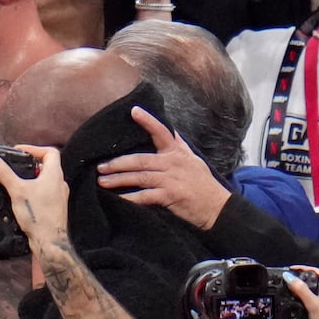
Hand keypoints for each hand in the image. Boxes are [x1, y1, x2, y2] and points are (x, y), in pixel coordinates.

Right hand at [0, 145, 67, 247]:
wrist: (49, 241)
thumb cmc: (40, 217)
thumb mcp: (16, 190)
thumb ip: (3, 172)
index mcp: (54, 175)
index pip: (50, 152)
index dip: (34, 149)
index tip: (20, 152)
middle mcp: (59, 184)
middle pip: (46, 166)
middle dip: (29, 165)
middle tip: (15, 167)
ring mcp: (58, 197)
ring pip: (45, 181)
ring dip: (31, 179)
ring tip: (16, 183)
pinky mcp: (53, 208)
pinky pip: (44, 194)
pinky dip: (33, 192)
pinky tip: (21, 200)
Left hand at [96, 106, 230, 229]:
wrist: (218, 208)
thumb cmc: (203, 184)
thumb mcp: (193, 160)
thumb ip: (178, 146)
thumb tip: (169, 130)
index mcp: (177, 153)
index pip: (162, 132)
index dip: (148, 121)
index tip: (133, 111)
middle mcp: (173, 163)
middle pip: (140, 159)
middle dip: (118, 163)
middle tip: (100, 166)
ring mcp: (171, 179)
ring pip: (139, 177)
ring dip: (118, 179)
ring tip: (102, 181)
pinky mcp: (170, 196)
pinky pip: (145, 196)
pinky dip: (130, 198)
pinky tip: (118, 199)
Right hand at [285, 267, 318, 318]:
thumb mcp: (313, 305)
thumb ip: (302, 290)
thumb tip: (288, 277)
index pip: (315, 272)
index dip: (302, 268)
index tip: (289, 269)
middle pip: (309, 281)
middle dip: (296, 278)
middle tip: (284, 279)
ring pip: (306, 292)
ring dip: (296, 290)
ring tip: (285, 290)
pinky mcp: (316, 313)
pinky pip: (304, 302)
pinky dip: (296, 300)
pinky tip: (290, 304)